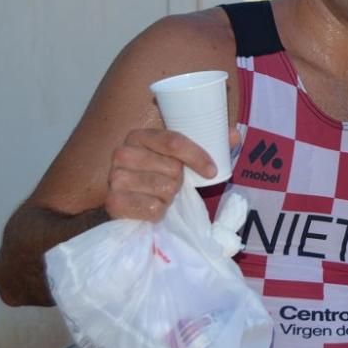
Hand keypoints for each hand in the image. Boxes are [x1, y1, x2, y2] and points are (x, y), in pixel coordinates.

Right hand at [105, 127, 236, 221]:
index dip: (197, 156)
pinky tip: (152, 207)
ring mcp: (115, 177)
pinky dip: (159, 212)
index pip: (174, 142)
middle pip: (173, 169)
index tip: (212, 171)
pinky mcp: (113, 201)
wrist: (127, 201)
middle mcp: (123, 152)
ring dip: (170, 197)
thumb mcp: (179, 157)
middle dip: (180, 181)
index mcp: (140, 135)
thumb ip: (208, 142)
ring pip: (165, 189)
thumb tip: (234, 135)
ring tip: (160, 195)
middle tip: (172, 185)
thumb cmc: (157, 175)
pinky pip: (153, 208)